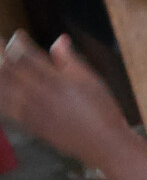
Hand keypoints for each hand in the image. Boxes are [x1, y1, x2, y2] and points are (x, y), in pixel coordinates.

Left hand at [0, 32, 135, 169]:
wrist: (104, 144)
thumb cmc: (103, 111)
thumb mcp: (92, 81)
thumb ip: (71, 61)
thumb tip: (59, 39)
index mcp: (55, 79)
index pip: (28, 55)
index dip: (19, 42)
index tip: (18, 34)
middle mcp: (39, 93)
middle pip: (10, 69)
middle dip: (1, 54)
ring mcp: (31, 110)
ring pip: (4, 87)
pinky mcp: (30, 124)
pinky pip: (5, 108)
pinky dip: (0, 97)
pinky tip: (2, 90)